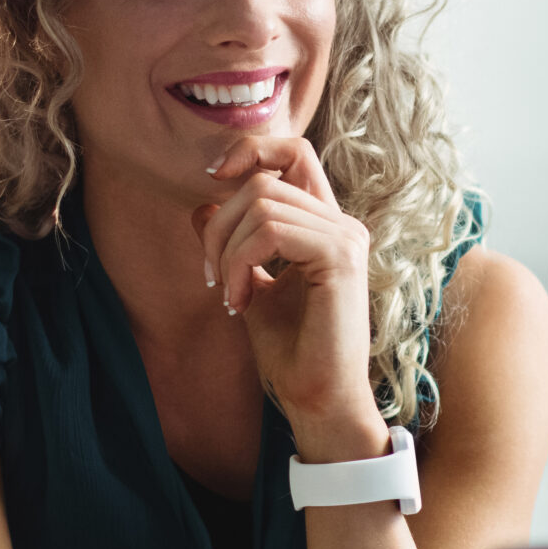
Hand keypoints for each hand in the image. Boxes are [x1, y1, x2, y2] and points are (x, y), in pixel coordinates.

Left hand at [193, 136, 384, 457]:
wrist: (317, 399)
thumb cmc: (291, 352)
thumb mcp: (249, 285)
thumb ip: (234, 244)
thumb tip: (202, 206)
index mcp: (326, 226)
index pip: (296, 152)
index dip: (254, 149)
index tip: (214, 179)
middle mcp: (343, 225)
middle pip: (264, 181)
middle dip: (219, 226)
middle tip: (210, 278)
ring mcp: (346, 238)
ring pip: (262, 204)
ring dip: (226, 251)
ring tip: (227, 296)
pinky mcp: (340, 258)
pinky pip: (270, 232)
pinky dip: (239, 264)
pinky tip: (239, 303)